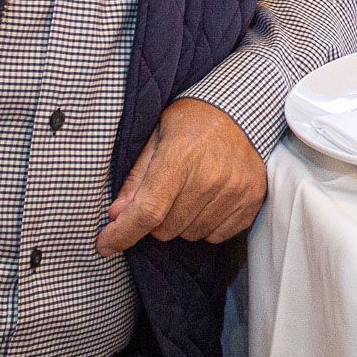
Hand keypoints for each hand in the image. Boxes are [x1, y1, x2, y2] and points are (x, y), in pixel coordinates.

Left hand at [96, 100, 267, 255]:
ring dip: (181, 223)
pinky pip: (216, 236)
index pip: (148, 211)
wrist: (240, 112)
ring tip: (187, 194)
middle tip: (161, 197)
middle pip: (166, 229)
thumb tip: (116, 215)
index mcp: (181, 158)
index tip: (105, 244)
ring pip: (191, 235)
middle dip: (154, 221)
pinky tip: (207, 201)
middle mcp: (211, 177)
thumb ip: (137, 179)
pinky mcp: (252, 201)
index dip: (123, 234)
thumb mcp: (157, 138)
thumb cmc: (193, 122)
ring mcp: (235, 191)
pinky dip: (206, 225)